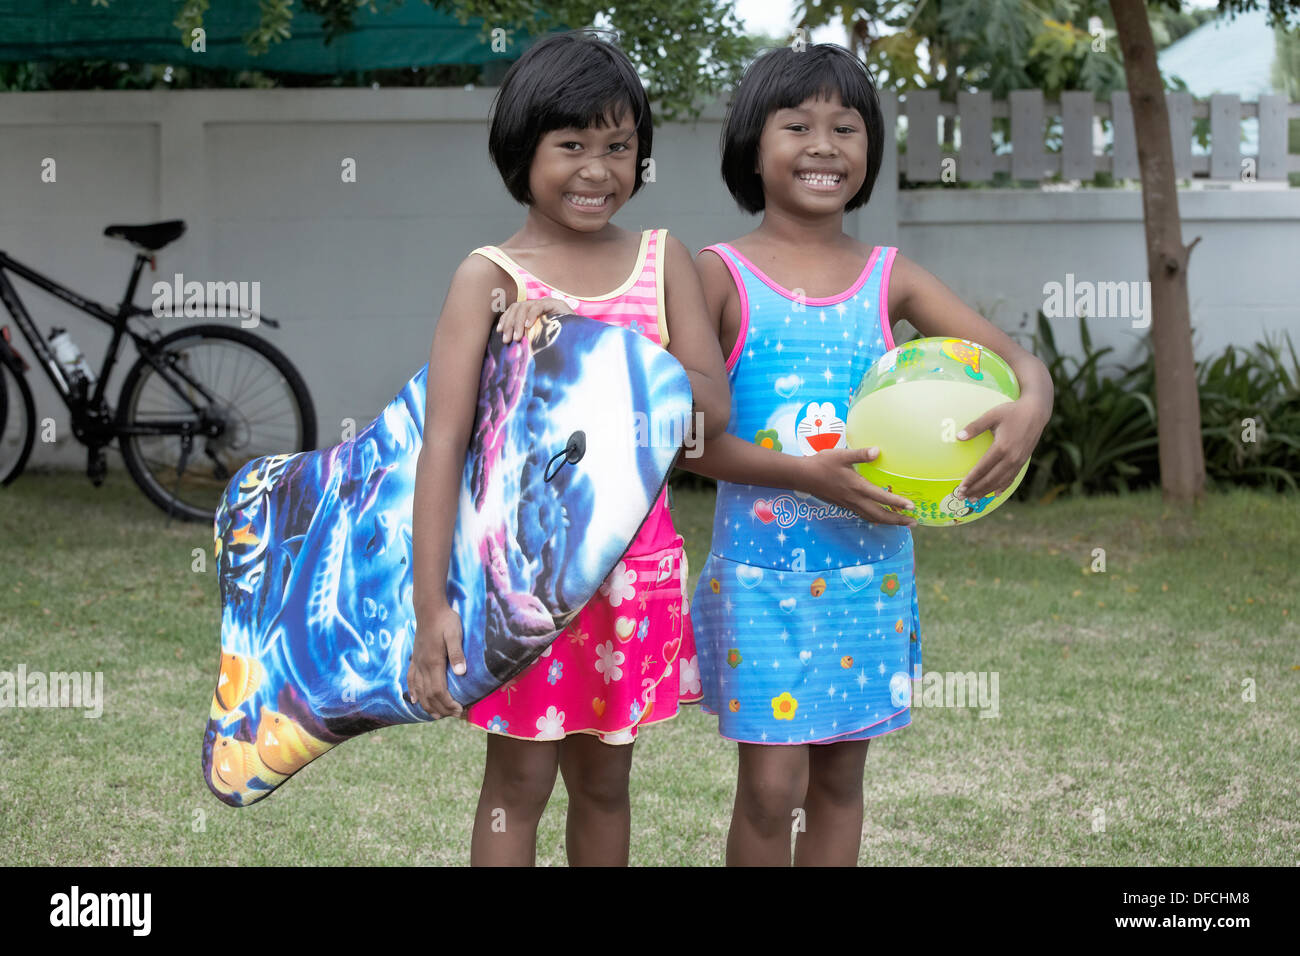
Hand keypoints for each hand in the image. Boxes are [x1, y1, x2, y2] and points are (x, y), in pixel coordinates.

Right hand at [406, 603, 466, 716]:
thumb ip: (457, 653)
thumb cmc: (445, 620)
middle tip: (454, 715)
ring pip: (419, 690)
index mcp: (433, 662)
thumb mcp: (455, 634)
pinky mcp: (415, 658)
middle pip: (429, 695)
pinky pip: (411, 679)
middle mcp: (423, 665)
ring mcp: (417, 662)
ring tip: (438, 715)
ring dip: (428, 705)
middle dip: (441, 708)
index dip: (448, 704)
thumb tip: (461, 673)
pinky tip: (415, 700)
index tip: (459, 710)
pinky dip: (413, 691)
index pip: (439, 691)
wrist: (429, 608)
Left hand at [495, 297, 573, 342]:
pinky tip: (528, 327)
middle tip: (506, 339)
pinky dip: (531, 316)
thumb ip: (528, 338)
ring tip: (516, 337)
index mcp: (532, 311)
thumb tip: (511, 346)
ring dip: (517, 322)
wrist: (581, 336)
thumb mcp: (540, 339)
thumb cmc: (560, 341)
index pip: (514, 309)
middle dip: (509, 323)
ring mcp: (546, 302)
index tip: (499, 331)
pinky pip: (538, 306)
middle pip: (517, 307)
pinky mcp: (555, 303)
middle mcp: (538, 304)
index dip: (505, 319)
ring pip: (524, 306)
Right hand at [800, 447, 917, 526]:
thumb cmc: (822, 463)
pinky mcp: (843, 505)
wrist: (802, 476)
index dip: (897, 503)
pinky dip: (875, 518)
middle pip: (879, 515)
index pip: (881, 497)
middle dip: (897, 520)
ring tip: (901, 523)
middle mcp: (855, 499)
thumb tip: (878, 451)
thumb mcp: (842, 455)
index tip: (912, 507)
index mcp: (857, 486)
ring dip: (888, 522)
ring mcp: (849, 504)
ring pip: (872, 517)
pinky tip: (879, 517)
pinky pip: (863, 515)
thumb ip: (861, 454)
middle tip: (913, 522)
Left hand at [955, 396, 1049, 499]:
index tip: (960, 487)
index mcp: (1002, 447)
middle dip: (976, 489)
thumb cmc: (1012, 411)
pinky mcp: (1023, 461)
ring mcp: (1018, 461)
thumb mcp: (992, 415)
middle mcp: (1011, 457)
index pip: (983, 468)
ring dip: (986, 491)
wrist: (1036, 412)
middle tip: (962, 497)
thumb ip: (975, 427)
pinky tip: (995, 494)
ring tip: (974, 499)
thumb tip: (958, 437)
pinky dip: (1002, 487)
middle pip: (991, 479)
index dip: (971, 479)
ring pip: (1000, 481)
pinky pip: (1011, 478)